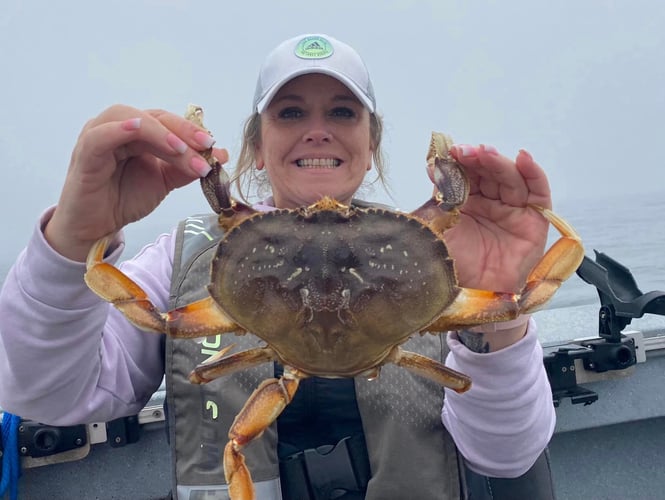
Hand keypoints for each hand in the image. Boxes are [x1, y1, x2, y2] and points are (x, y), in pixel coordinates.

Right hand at [44, 105, 228, 260]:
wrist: (98, 226)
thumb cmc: (125, 197)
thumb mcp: (164, 181)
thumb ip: (188, 167)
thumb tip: (219, 155)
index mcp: (139, 131)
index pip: (168, 121)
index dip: (191, 130)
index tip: (213, 145)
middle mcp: (118, 127)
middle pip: (153, 117)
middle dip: (182, 132)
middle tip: (204, 146)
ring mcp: (99, 136)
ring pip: (130, 119)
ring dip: (159, 132)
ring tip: (180, 149)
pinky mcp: (85, 153)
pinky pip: (100, 135)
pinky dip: (119, 130)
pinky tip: (137, 130)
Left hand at [442, 144, 550, 294]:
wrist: (471, 294)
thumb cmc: (454, 264)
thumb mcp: (440, 225)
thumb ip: (439, 197)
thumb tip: (432, 166)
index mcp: (467, 202)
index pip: (467, 174)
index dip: (458, 162)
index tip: (447, 153)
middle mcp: (491, 202)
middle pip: (489, 172)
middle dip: (477, 159)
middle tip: (464, 152)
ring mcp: (513, 210)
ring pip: (510, 177)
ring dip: (498, 162)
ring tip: (484, 154)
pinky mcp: (534, 221)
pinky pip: (538, 192)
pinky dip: (533, 173)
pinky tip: (523, 158)